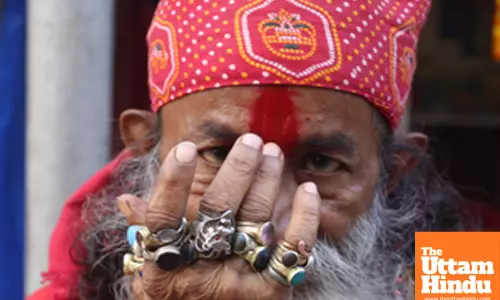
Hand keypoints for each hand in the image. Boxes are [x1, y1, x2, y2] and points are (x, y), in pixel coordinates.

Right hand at [118, 134, 320, 299]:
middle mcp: (202, 274)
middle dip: (236, 172)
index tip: (185, 148)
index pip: (164, 220)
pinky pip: (294, 251)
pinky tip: (308, 190)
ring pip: (256, 221)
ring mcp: (239, 282)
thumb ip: (145, 235)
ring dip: (267, 182)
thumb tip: (126, 200)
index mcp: (164, 270)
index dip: (172, 183)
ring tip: (272, 152)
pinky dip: (304, 218)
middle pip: (218, 213)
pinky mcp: (272, 290)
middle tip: (250, 140)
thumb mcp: (153, 275)